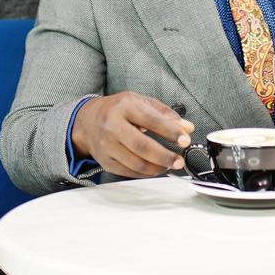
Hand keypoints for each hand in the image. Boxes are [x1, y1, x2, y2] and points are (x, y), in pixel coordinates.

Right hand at [72, 92, 194, 178]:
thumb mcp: (140, 102)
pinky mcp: (105, 161)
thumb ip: (165, 114)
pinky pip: (128, 171)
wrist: (87, 120)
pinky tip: (155, 168)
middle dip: (164, 156)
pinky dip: (145, 173)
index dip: (170, 132)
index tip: (185, 140)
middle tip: (179, 161)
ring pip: (135, 162)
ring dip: (156, 167)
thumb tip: (187, 128)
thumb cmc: (117, 109)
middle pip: (141, 146)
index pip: (151, 120)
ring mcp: (106, 145)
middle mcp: (112, 125)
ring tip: (169, 165)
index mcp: (124, 106)